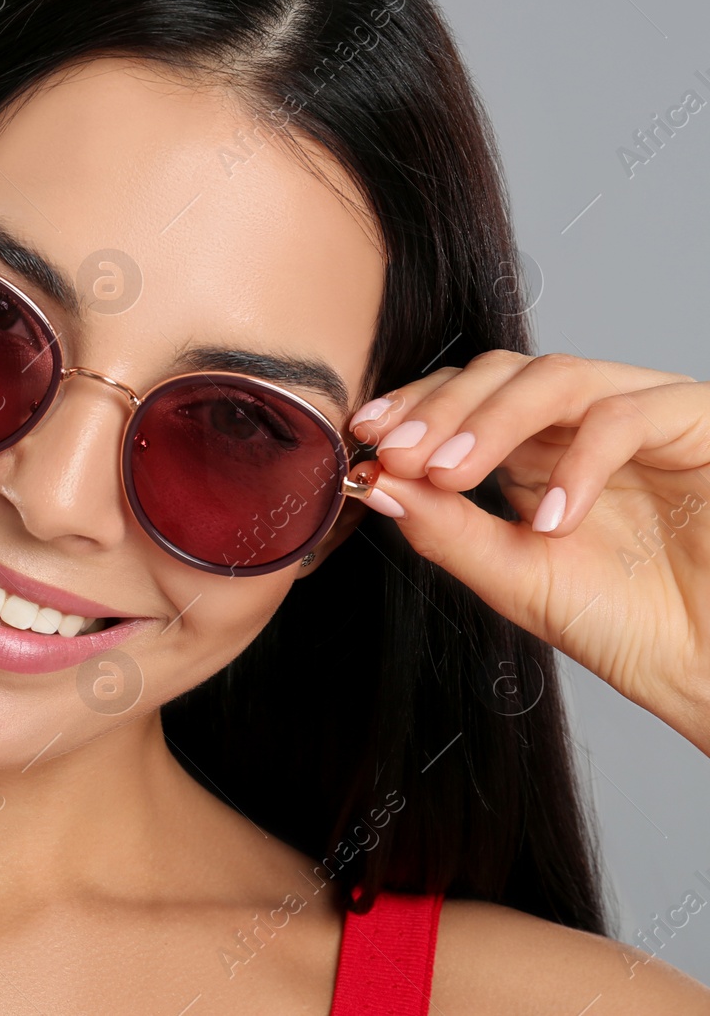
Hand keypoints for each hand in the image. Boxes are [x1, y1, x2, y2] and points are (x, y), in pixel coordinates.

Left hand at [345, 350, 709, 753]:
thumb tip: (375, 481)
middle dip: (440, 409)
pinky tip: (549, 519)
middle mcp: (586, 422)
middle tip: (397, 452)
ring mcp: (644, 416)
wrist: (709, 667)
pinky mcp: (698, 424)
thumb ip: (445, 529)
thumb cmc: (627, 626)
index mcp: (538, 451)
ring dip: (489, 422)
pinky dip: (578, 463)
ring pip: (556, 377)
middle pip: (501, 373)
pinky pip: (626, 416)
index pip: (466, 397)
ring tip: (449, 475)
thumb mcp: (513, 575)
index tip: (365, 438)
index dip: (414, 408)